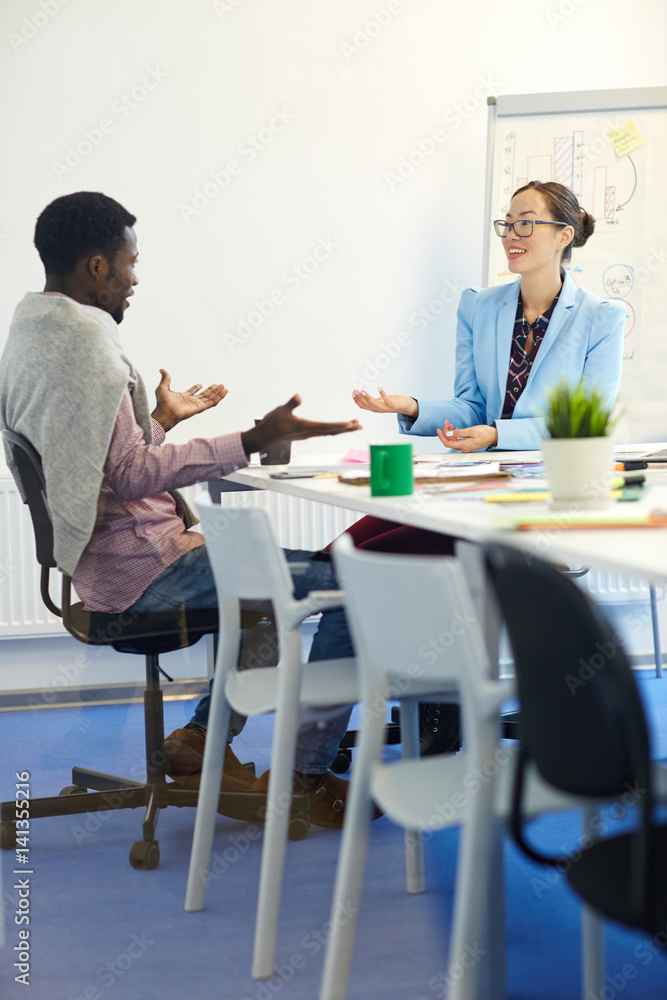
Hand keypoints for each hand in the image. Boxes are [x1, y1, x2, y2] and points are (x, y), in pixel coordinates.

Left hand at [151, 369, 227, 431]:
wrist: (165, 412)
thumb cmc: (162, 403)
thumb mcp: (163, 387)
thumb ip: (165, 378)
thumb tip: (162, 369)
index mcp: (183, 397)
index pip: (192, 392)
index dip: (196, 388)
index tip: (200, 384)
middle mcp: (191, 402)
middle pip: (204, 395)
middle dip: (211, 390)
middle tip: (217, 384)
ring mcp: (196, 405)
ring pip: (210, 398)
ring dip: (217, 392)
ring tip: (223, 386)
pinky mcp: (200, 407)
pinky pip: (212, 402)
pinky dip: (220, 397)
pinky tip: (224, 391)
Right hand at [242, 394, 360, 456]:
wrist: (264, 437)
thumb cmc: (272, 424)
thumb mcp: (281, 410)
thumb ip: (291, 404)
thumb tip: (299, 396)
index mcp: (305, 427)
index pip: (326, 426)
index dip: (339, 426)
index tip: (351, 424)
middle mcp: (309, 432)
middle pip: (332, 431)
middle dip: (347, 429)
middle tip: (360, 426)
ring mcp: (308, 434)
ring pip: (329, 432)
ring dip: (342, 430)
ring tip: (354, 426)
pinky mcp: (305, 433)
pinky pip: (324, 432)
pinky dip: (333, 429)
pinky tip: (337, 428)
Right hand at [351, 387, 417, 417]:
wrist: (407, 407)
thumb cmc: (393, 402)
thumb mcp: (380, 401)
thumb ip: (372, 400)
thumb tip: (361, 396)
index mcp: (375, 408)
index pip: (363, 406)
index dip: (357, 400)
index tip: (352, 393)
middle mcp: (379, 409)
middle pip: (367, 405)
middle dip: (359, 398)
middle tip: (355, 390)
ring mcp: (386, 408)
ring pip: (374, 404)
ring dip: (368, 398)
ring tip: (363, 391)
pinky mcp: (393, 405)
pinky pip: (387, 400)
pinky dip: (382, 394)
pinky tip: (379, 388)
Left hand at [436, 420, 497, 453]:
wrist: (493, 436)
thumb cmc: (485, 433)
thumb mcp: (471, 431)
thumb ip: (459, 433)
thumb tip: (448, 434)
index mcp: (464, 445)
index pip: (448, 443)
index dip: (441, 436)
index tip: (438, 429)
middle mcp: (463, 448)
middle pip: (449, 441)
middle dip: (446, 431)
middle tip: (447, 422)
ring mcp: (465, 447)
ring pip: (453, 440)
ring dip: (450, 432)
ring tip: (450, 423)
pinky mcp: (467, 444)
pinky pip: (457, 440)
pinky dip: (454, 434)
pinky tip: (455, 428)